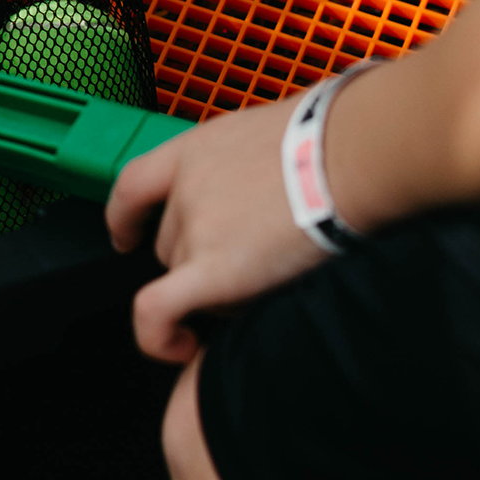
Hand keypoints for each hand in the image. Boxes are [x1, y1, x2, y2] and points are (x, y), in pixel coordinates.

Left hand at [108, 96, 328, 362]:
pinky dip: (158, 336)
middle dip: (201, 262)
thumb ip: (250, 163)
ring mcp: (196, 227)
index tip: (128, 235)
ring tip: (266, 282)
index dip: (125, 216)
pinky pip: (157, 311)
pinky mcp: (214, 269)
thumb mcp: (271, 132)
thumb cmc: (334, 135)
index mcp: (197, 150)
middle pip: (169, 242)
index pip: (135, 184)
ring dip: (214, 292)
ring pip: (182, 278)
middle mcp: (187, 187)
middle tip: (253, 265)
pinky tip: (182, 347)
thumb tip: (272, 179)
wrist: (354, 151)